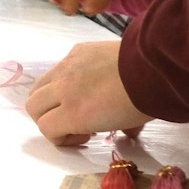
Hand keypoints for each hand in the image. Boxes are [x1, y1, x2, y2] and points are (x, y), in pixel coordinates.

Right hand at [25, 40, 148, 144]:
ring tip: (73, 100)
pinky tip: (90, 78)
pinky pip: (60, 67)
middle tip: (71, 122)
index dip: (62, 138)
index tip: (86, 136)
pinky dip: (66, 78)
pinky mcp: (76, 50)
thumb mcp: (129, 125)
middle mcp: (63, 89)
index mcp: (73, 113)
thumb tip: (123, 132)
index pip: (46, 128)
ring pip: (40, 84)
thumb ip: (116, 130)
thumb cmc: (145, 102)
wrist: (156, 67)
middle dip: (47, 118)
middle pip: (33, 106)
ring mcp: (67, 66)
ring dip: (50, 97)